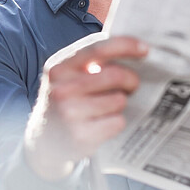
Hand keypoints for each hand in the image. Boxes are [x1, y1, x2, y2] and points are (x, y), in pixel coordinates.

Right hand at [24, 35, 147, 180]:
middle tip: (132, 86)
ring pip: (119, 100)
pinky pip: (118, 122)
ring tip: (107, 108)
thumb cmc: (65, 103)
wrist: (44, 143)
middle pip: (114, 75)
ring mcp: (69, 114)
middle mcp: (61, 89)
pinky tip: (102, 124)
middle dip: (131, 79)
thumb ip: (90, 62)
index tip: (145, 49)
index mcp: (59, 67)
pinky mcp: (81, 136)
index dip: (125, 45)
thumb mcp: (67, 78)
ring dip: (121, 104)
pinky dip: (117, 122)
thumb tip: (132, 48)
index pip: (97, 49)